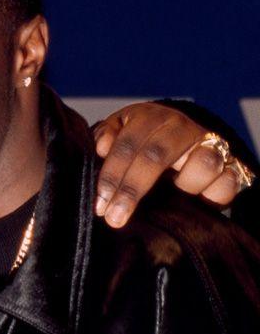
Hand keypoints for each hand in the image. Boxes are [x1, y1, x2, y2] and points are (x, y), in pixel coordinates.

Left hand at [92, 102, 240, 227]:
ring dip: (184, 187)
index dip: (112, 174)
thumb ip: (107, 136)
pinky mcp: (232, 165)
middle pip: (156, 156)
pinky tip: (196, 202)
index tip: (100, 203)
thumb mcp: (120, 133)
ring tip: (172, 198)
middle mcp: (181, 127)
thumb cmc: (144, 141)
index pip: (128, 145)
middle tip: (114, 217)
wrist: (184, 145)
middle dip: (132, 189)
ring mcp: (210, 144)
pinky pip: (228, 181)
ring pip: (202, 164)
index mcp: (151, 117)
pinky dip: (212, 194)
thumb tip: (101, 148)